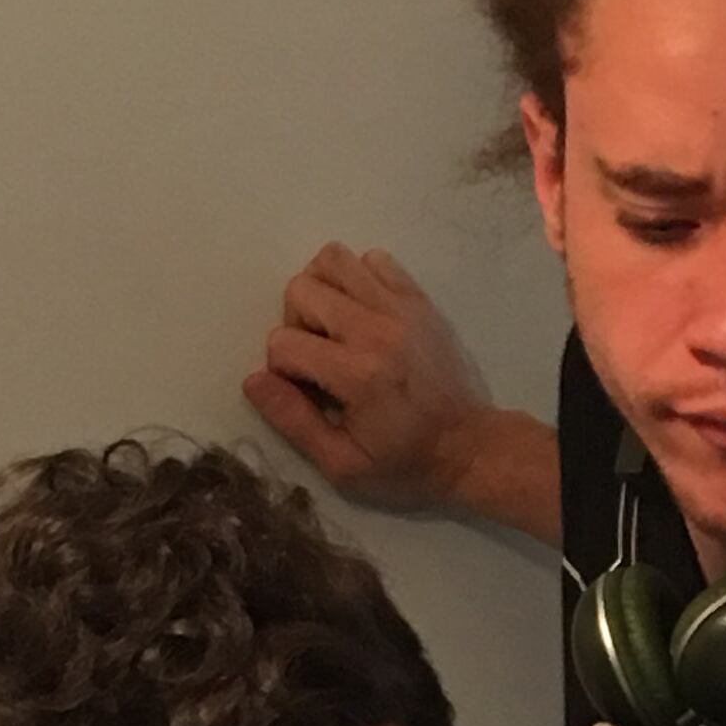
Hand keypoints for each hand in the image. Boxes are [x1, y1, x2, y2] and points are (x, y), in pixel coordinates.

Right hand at [245, 240, 493, 513]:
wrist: (471, 446)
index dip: (281, 369)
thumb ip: (293, 421)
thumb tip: (253, 381)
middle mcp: (377, 329)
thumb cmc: (406, 463)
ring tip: (335, 327)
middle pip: (301, 289)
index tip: (306, 390)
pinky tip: (364, 314)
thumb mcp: (343, 465)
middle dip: (296, 323)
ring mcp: (401, 308)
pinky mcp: (419, 300)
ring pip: (334, 259)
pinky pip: (375, 260)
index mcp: (357, 374)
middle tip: (319, 357)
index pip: (283, 343)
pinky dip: (359, 279)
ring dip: (322, 290)